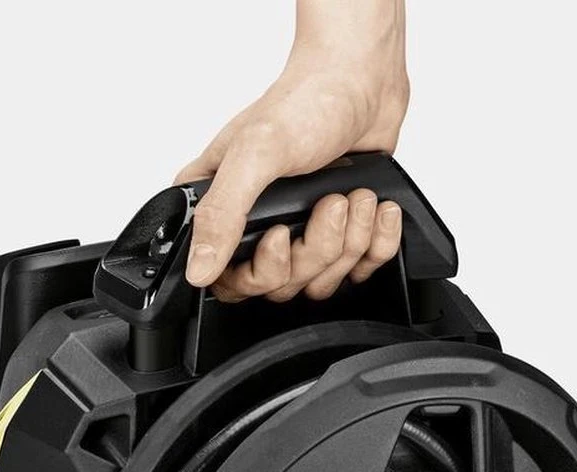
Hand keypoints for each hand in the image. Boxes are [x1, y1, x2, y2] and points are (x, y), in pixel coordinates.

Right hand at [176, 5, 408, 301]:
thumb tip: (198, 268)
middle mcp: (259, 225)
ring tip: (353, 195)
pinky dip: (377, 239)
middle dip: (316, 247)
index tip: (280, 235)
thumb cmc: (306, 103)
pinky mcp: (343, 235)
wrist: (363, 82)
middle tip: (328, 203)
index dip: (260, 273)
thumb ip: (222, 214)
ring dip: (350, 239)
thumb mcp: (254, 155)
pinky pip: (361, 267)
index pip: (229, 280)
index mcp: (223, 206)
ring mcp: (303, 232)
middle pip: (283, 285)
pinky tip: (375, 206)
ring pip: (323, 279)